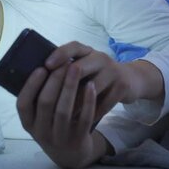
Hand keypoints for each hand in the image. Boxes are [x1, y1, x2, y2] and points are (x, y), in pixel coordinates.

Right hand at [17, 65, 108, 168]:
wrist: (71, 156)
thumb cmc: (53, 127)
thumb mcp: (40, 118)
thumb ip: (38, 98)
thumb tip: (44, 64)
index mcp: (28, 124)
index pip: (23, 104)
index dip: (31, 85)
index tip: (41, 67)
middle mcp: (41, 133)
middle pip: (45, 103)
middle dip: (54, 80)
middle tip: (64, 63)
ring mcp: (60, 138)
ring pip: (63, 110)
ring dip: (70, 86)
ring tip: (76, 68)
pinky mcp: (78, 140)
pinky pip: (84, 119)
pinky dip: (88, 101)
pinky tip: (91, 85)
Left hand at [45, 41, 163, 123]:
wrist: (130, 80)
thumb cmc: (98, 76)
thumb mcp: (86, 67)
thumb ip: (67, 69)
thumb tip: (38, 79)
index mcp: (88, 51)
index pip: (73, 47)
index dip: (59, 54)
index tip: (46, 66)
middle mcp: (101, 58)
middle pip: (79, 67)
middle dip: (63, 86)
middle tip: (49, 102)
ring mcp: (113, 71)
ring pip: (90, 89)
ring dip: (76, 104)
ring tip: (62, 117)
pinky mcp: (123, 86)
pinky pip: (105, 102)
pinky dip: (91, 113)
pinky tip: (81, 121)